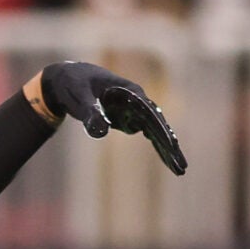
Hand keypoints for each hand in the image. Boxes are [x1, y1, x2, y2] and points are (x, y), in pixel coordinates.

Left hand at [36, 61, 186, 176]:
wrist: (68, 79)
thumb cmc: (74, 85)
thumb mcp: (79, 98)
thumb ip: (91, 113)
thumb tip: (101, 133)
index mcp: (130, 92)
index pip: (150, 114)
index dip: (161, 131)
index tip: (171, 146)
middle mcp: (137, 101)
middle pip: (158, 125)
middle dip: (169, 146)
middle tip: (181, 167)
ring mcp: (134, 110)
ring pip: (155, 132)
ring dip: (167, 150)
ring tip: (179, 169)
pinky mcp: (127, 119)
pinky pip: (146, 134)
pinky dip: (157, 147)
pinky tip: (168, 161)